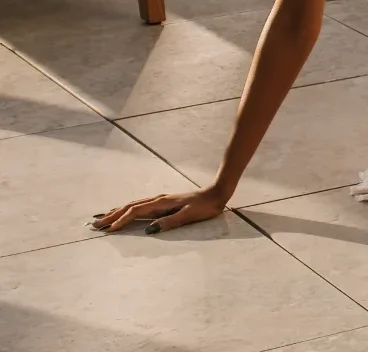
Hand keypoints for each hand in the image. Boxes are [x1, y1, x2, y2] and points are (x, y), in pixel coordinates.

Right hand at [92, 182, 232, 234]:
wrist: (217, 193)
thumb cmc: (205, 207)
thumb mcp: (188, 216)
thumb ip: (169, 222)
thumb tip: (148, 230)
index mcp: (162, 203)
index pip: (136, 212)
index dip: (121, 221)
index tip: (108, 231)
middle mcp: (158, 199)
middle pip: (130, 206)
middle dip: (112, 215)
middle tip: (93, 224)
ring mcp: (160, 199)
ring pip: (133, 204)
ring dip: (117, 211)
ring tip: (101, 217)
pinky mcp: (163, 202)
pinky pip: (140, 205)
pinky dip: (127, 208)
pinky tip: (124, 212)